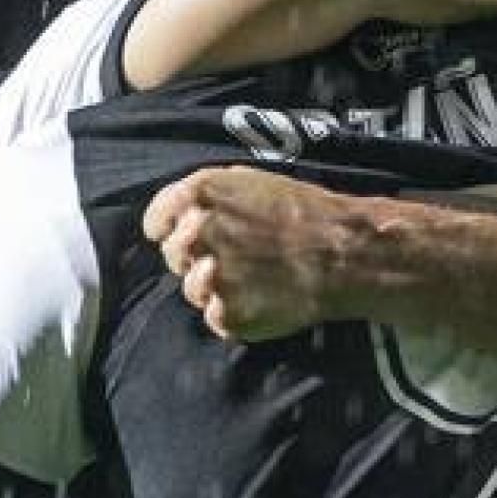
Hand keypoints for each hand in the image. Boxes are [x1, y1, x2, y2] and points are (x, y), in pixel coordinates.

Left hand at [142, 166, 371, 341]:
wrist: (342, 253)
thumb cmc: (302, 211)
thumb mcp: (249, 180)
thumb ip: (205, 196)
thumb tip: (178, 216)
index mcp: (196, 196)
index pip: (155, 222)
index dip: (173, 229)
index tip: (193, 236)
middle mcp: (194, 236)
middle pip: (173, 256)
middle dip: (197, 256)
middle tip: (239, 254)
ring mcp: (208, 279)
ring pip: (192, 290)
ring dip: (215, 287)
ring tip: (256, 276)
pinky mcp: (225, 316)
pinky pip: (216, 317)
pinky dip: (236, 312)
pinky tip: (264, 296)